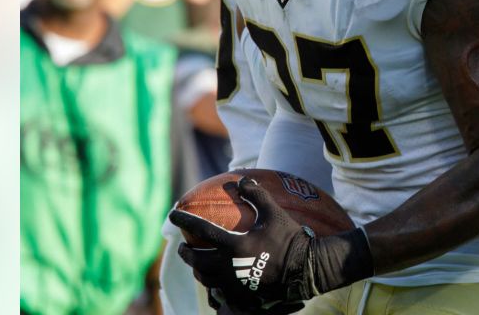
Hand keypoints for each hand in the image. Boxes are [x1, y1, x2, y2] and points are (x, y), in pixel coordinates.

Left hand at [169, 178, 311, 312]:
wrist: (306, 269)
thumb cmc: (291, 238)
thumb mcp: (274, 214)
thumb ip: (256, 195)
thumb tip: (241, 180)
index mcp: (234, 245)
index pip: (202, 231)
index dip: (185, 220)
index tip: (172, 214)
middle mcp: (229, 267)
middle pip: (197, 261)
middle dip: (186, 253)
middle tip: (183, 246)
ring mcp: (235, 285)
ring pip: (206, 279)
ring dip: (198, 269)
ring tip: (198, 264)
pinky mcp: (243, 298)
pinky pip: (220, 294)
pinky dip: (214, 287)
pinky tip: (216, 283)